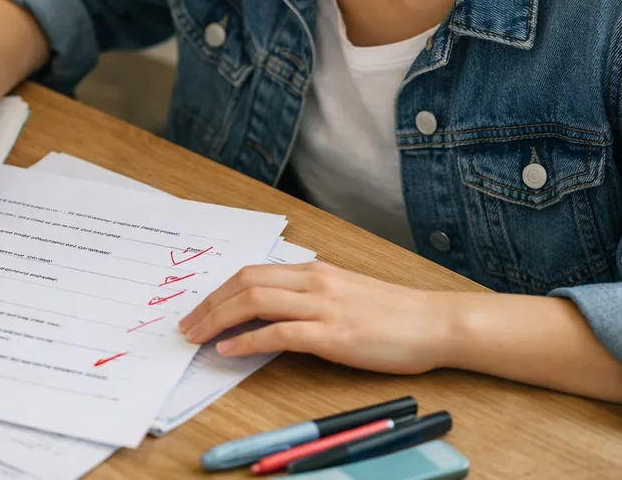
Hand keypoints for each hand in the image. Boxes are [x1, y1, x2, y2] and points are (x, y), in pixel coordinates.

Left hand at [177, 261, 451, 374]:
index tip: (198, 309)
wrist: (435, 323)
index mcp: (314, 271)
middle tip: (186, 326)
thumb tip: (269, 308)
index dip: (218, 291)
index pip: (252, 273)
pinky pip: (279, 333)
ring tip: (197, 337)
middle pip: (245, 283)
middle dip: (209, 304)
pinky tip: (228, 351)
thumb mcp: (343, 293)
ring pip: (255, 302)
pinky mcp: (333, 334)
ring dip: (218, 320)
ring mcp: (323, 307)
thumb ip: (308, 295)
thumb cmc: (392, 313)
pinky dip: (247, 341)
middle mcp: (314, 282)